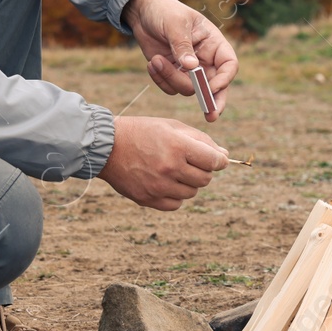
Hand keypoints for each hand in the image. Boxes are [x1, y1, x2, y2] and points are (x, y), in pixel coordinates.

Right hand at [100, 116, 228, 210]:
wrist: (107, 147)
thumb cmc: (142, 132)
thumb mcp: (171, 126)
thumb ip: (200, 140)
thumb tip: (224, 156)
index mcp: (177, 146)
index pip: (214, 161)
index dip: (220, 160)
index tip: (217, 159)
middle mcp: (170, 168)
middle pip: (205, 179)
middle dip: (203, 170)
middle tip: (190, 161)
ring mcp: (159, 186)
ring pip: (191, 192)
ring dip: (188, 182)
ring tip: (174, 169)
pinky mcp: (148, 199)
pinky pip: (176, 204)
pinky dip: (175, 195)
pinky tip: (165, 182)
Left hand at [122, 0, 238, 120]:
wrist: (143, 13)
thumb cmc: (165, 12)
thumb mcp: (175, 24)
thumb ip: (183, 46)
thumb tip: (192, 68)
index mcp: (214, 43)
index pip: (229, 65)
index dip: (224, 79)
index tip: (212, 87)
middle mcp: (206, 59)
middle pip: (216, 85)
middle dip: (212, 100)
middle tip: (211, 116)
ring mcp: (189, 69)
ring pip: (189, 89)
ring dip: (171, 79)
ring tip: (155, 61)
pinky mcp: (173, 74)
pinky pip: (172, 89)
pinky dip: (161, 81)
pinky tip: (152, 63)